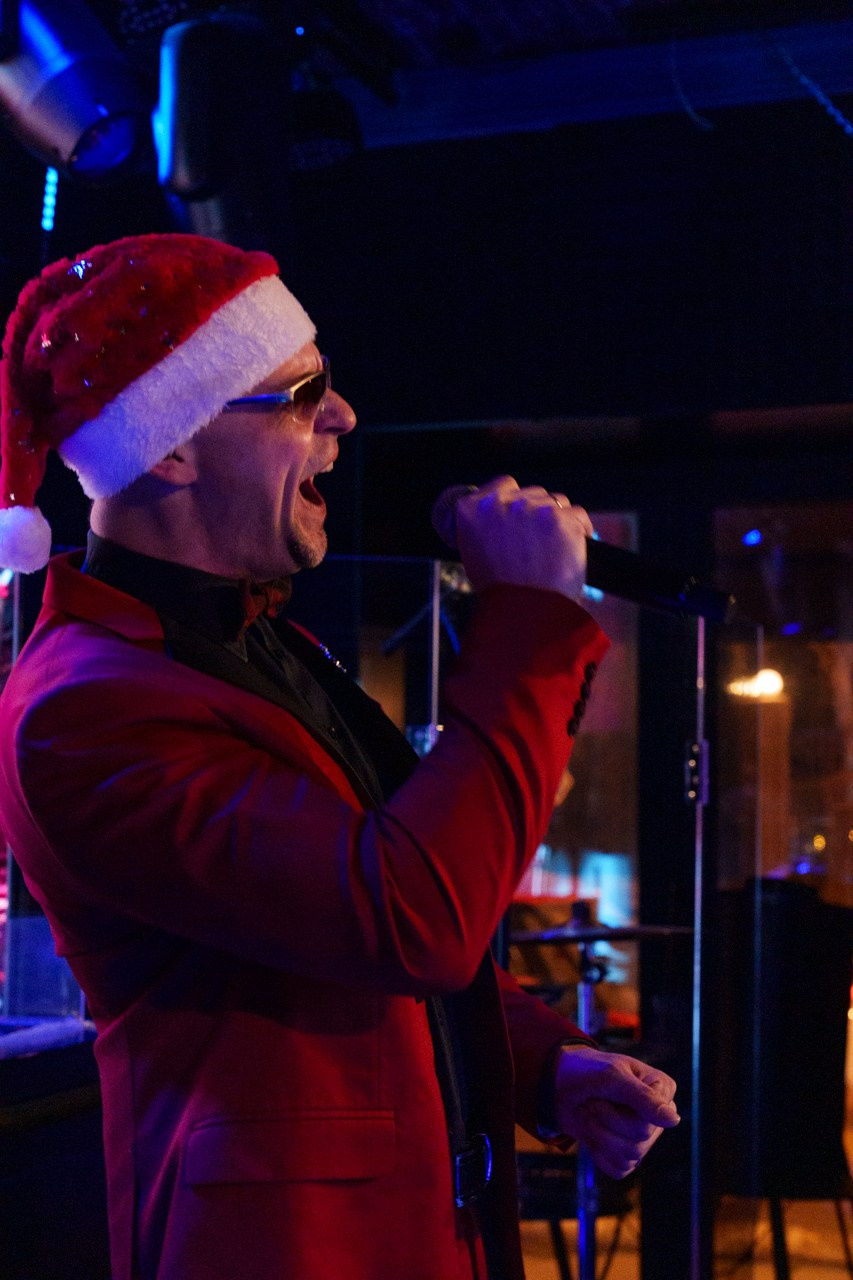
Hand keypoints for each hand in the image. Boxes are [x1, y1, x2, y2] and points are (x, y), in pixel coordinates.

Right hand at [454, 475, 592, 600]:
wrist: (526, 614)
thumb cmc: (502, 592)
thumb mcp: (475, 555)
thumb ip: (487, 527)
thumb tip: (505, 517)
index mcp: (471, 510)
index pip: (501, 485)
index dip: (513, 499)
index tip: (517, 513)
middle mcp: (499, 503)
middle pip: (530, 492)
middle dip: (536, 512)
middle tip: (536, 543)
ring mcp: (532, 509)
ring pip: (554, 501)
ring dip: (556, 519)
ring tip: (552, 550)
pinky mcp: (561, 518)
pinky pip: (576, 514)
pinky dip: (578, 529)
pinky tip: (570, 549)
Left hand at [552, 1045, 679, 1178]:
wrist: (560, 1086)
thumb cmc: (588, 1072)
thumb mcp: (612, 1076)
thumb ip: (643, 1097)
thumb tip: (674, 1120)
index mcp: (663, 1089)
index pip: (650, 1119)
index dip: (619, 1109)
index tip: (606, 1088)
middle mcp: (658, 1115)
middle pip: (640, 1139)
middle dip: (606, 1120)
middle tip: (592, 1101)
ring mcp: (645, 1138)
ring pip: (631, 1156)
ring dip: (599, 1135)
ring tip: (589, 1113)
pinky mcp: (628, 1155)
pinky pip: (620, 1170)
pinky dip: (599, 1154)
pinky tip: (593, 1135)